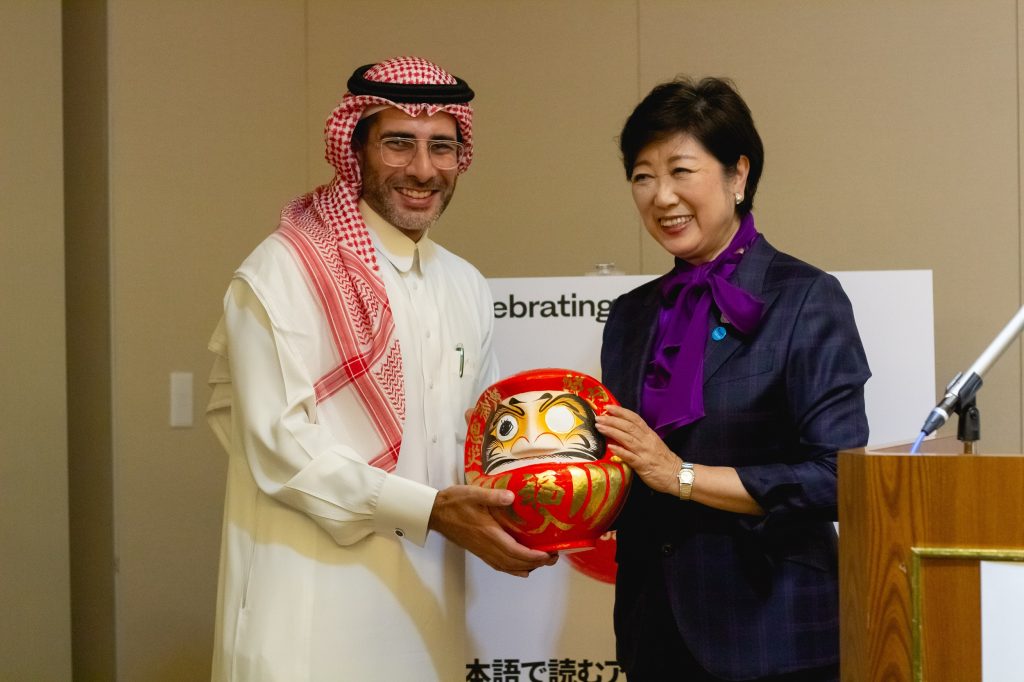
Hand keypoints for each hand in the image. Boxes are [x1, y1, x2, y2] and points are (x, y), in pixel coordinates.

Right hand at [429, 485, 557, 577]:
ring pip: (507, 567)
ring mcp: (482, 551)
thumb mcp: (474, 494)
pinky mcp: (479, 551)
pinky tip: (521, 568)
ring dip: (525, 567)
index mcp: (488, 534)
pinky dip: (512, 569)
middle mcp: (487, 547)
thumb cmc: (455, 502)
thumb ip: (493, 496)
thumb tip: (512, 497)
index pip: (514, 551)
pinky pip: (499, 565)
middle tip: (552, 558)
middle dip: (535, 564)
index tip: (547, 555)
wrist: (436, 513)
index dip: (532, 557)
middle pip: (514, 563)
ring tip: (542, 563)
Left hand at [596, 405, 679, 495]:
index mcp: (649, 434)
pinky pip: (631, 457)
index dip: (621, 412)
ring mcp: (645, 453)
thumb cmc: (663, 460)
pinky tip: (611, 447)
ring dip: (613, 431)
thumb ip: (640, 437)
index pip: (634, 419)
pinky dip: (621, 451)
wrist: (677, 475)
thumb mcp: (653, 444)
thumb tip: (623, 430)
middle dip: (612, 420)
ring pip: (628, 439)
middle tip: (599, 417)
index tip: (608, 407)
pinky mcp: (643, 465)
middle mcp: (647, 441)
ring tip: (600, 427)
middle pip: (629, 426)